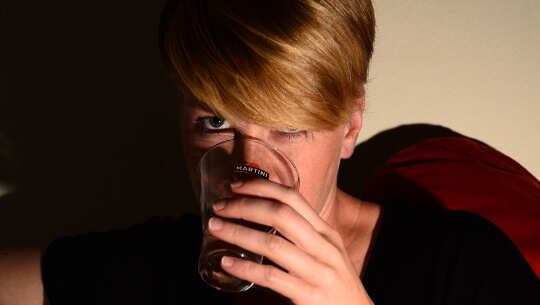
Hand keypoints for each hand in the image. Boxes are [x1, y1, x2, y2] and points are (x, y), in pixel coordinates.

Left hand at [207, 178, 374, 304]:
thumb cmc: (335, 285)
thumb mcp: (326, 253)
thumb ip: (302, 236)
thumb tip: (262, 217)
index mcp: (326, 232)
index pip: (293, 198)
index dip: (263, 187)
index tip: (237, 185)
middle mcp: (324, 247)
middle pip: (281, 214)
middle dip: (245, 206)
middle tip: (219, 206)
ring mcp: (319, 272)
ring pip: (273, 244)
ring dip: (238, 233)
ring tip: (215, 228)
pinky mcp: (310, 295)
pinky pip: (272, 277)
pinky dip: (246, 268)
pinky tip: (227, 263)